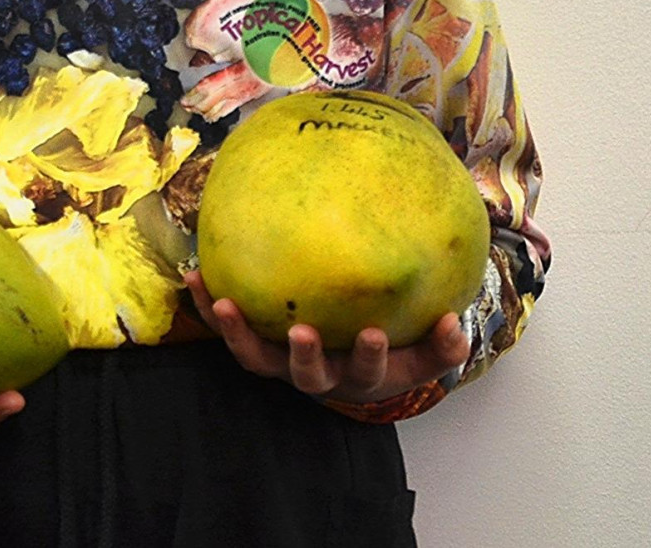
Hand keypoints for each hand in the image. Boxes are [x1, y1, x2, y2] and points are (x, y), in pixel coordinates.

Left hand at [182, 269, 470, 405]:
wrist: (353, 366)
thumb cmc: (394, 351)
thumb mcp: (423, 353)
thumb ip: (443, 343)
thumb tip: (455, 321)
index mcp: (359, 376)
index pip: (366, 370)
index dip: (370, 356)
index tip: (375, 333)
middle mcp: (317, 375)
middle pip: (306, 376)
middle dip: (304, 357)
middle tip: (302, 333)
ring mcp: (282, 364)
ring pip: (256, 359)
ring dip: (237, 334)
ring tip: (223, 303)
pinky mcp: (257, 346)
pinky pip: (231, 329)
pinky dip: (209, 306)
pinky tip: (195, 275)